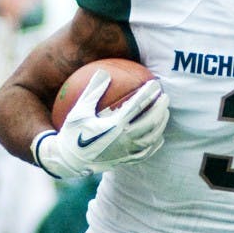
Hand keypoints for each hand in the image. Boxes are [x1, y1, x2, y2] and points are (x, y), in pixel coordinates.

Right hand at [33, 69, 169, 178]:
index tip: (155, 84)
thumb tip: (103, 71)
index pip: (137, 106)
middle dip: (160, 108)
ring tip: (165, 113)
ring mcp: (126, 151)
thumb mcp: (79, 110)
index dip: (148, 93)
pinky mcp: (126, 160)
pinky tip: (159, 137)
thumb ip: (93, 91)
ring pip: (151, 137)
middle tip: (165, 97)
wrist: (68, 161)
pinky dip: (155, 144)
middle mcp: (123, 139)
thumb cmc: (72, 133)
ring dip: (161, 124)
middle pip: (150, 122)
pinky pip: (146, 152)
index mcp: (113, 125)